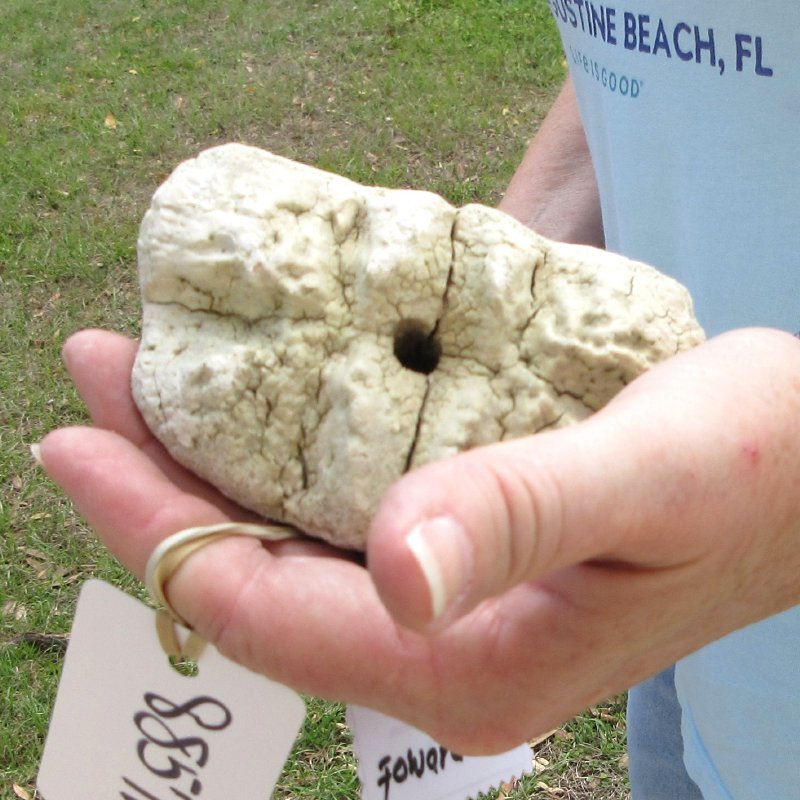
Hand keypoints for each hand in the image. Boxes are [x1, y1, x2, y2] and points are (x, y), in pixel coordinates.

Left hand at [40, 328, 799, 752]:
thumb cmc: (758, 464)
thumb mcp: (649, 479)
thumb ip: (521, 518)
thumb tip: (393, 574)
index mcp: (470, 662)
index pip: (264, 610)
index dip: (155, 526)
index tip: (73, 435)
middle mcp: (445, 652)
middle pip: (257, 581)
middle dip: (162, 487)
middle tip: (98, 376)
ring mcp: (454, 611)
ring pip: (291, 551)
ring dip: (215, 468)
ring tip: (152, 381)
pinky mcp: (469, 560)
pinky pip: (341, 524)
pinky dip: (284, 466)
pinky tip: (259, 410)